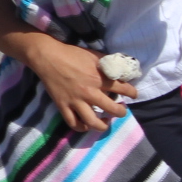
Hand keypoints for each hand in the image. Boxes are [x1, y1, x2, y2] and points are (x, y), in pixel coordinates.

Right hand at [21, 36, 137, 132]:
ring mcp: (75, 101)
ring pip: (93, 122)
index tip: (133, 94)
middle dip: (121, 112)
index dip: (132, 93)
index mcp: (99, 78)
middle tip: (121, 110)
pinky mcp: (63, 106)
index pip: (124, 89)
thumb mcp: (94, 55)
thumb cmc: (72, 54)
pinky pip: (73, 123)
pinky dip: (81, 128)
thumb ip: (108, 63)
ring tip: (106, 121)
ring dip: (103, 125)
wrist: (48, 57)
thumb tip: (121, 68)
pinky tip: (87, 125)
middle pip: (112, 109)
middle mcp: (89, 92)